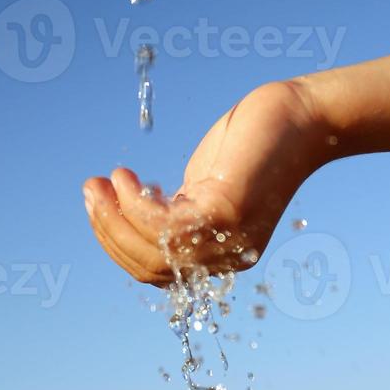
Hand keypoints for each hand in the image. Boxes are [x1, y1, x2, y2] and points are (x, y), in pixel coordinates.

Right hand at [83, 80, 318, 285]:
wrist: (300, 118)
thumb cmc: (250, 146)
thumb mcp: (203, 185)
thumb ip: (173, 208)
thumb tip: (126, 212)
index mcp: (220, 256)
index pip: (156, 272)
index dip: (118, 243)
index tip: (100, 206)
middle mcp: (227, 257)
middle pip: (149, 267)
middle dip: (108, 232)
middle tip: (89, 192)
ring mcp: (229, 238)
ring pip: (153, 250)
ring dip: (114, 217)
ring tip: (99, 183)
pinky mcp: (228, 211)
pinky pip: (164, 224)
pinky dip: (135, 204)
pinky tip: (125, 177)